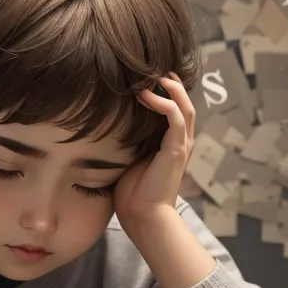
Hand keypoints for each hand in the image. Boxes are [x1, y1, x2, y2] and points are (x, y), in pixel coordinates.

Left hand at [114, 73, 195, 232]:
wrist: (144, 218)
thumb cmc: (133, 196)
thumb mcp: (127, 162)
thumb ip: (125, 145)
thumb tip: (103, 132)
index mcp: (170, 146)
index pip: (174, 112)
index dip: (165, 93)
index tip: (147, 79)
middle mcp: (180, 143)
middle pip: (184, 103)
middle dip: (171, 84)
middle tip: (154, 69)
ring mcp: (181, 145)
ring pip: (184, 106)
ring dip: (169, 88)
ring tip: (151, 76)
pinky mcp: (176, 149)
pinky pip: (176, 117)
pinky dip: (163, 102)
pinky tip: (145, 95)